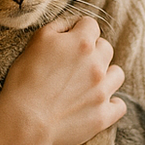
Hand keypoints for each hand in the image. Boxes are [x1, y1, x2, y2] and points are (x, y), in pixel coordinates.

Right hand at [0, 16, 125, 144]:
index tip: (68, 42)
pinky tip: (97, 103)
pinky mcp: (102, 115)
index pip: (90, 25)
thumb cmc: (24, 79)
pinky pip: (119, 106)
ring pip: (117, 74)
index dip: (78, 31)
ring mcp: (102, 91)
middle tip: (73, 64)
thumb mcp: (36, 41)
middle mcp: (97, 64)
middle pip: (106, 48)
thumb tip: (73, 24)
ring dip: (105, 75)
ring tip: (87, 83)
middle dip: (93, 52)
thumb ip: (59, 26)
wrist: (25, 120)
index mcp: (82, 43)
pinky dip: (111, 103)